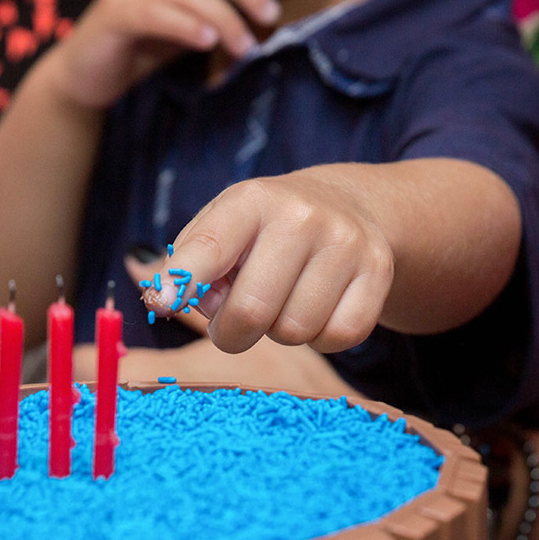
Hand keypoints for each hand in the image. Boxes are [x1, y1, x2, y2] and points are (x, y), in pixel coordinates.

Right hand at [51, 0, 278, 108]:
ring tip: (245, 47)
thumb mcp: (186, 16)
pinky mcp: (115, 15)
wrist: (89, 76)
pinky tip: (207, 43)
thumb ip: (214, 1)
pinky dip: (186, 26)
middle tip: (270, 16)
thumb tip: (264, 5)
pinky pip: (156, 13)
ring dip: (223, 18)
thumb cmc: (143, 43)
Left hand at [142, 166, 395, 354]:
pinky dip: (321, 338)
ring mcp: (346, 242)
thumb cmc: (266, 230)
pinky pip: (338, 338)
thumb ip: (188, 265)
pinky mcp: (379, 271)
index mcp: (251, 201)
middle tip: (236, 320)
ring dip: (280, 333)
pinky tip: (317, 309)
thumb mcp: (224, 226)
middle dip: (232, 332)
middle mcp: (302, 216)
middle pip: (252, 312)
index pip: (210, 247)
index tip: (161, 305)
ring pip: (296, 331)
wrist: (350, 204)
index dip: (182, 282)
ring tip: (284, 302)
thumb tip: (159, 299)